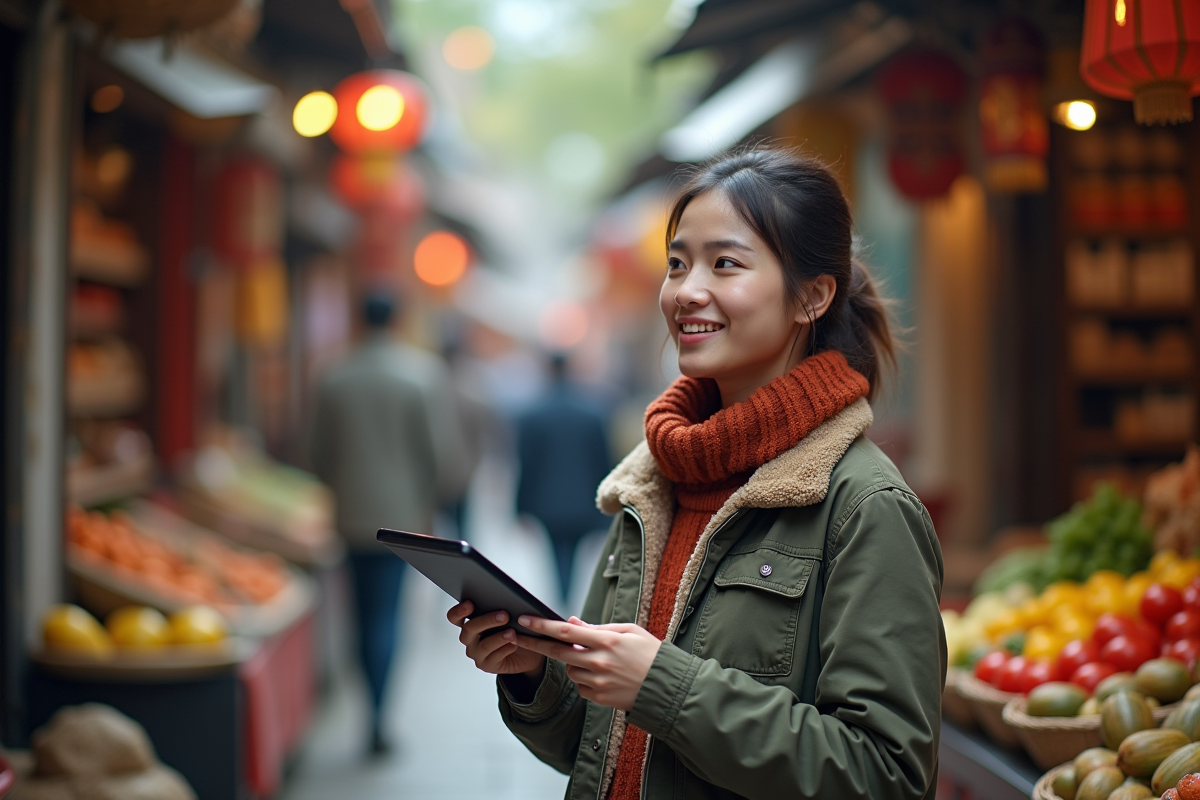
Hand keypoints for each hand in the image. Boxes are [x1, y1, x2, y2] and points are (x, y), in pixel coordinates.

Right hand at [447, 601, 545, 679]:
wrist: (526, 651)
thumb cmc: (514, 630)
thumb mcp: (507, 617)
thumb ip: (499, 610)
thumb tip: (505, 601)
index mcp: (470, 623)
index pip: (455, 617)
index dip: (459, 611)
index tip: (470, 604)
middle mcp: (470, 639)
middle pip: (470, 628)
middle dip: (487, 620)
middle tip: (504, 615)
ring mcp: (477, 653)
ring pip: (484, 645)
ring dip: (499, 637)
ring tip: (512, 632)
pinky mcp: (486, 665)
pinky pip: (494, 657)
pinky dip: (505, 649)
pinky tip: (514, 644)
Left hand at [514, 616, 660, 711]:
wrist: (668, 688)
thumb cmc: (650, 654)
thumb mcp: (629, 631)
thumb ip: (598, 628)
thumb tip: (572, 623)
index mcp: (608, 641)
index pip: (566, 632)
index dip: (543, 626)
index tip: (525, 620)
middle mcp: (600, 663)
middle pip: (557, 652)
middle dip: (535, 644)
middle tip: (518, 636)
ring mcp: (599, 682)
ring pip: (570, 670)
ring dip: (573, 662)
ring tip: (595, 659)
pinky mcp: (599, 698)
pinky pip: (580, 686)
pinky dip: (584, 678)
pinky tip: (603, 675)